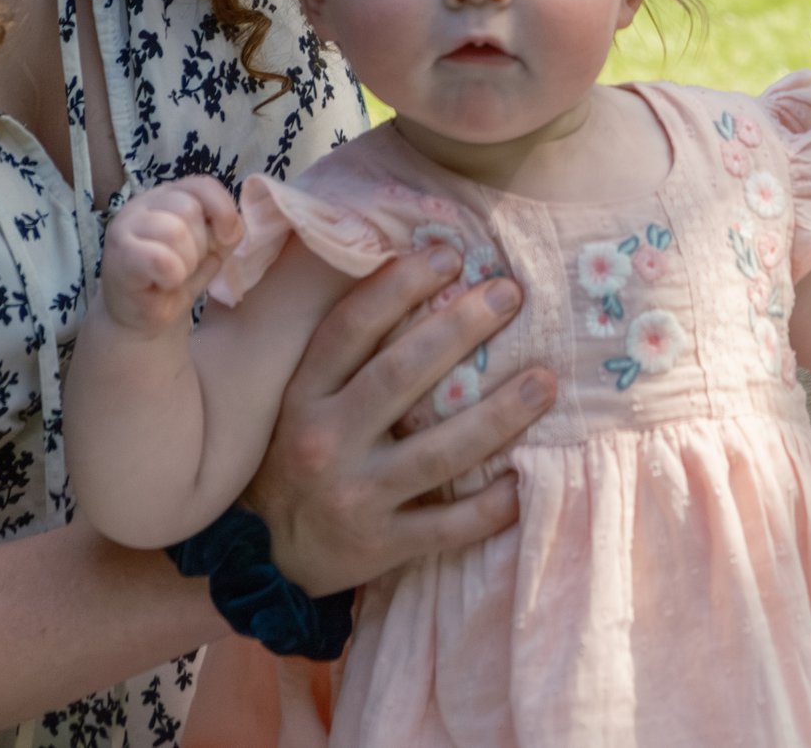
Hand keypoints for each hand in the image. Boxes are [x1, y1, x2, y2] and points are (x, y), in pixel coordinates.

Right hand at [101, 176, 240, 333]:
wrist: (142, 317)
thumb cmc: (176, 278)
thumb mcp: (210, 250)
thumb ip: (225, 231)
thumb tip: (233, 227)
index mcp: (168, 196)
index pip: (203, 185)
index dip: (223, 210)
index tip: (226, 239)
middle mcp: (143, 204)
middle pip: (189, 209)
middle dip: (201, 244)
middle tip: (187, 265)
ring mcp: (125, 228)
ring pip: (175, 231)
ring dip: (186, 262)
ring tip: (174, 276)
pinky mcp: (119, 256)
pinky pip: (160, 258)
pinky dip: (172, 276)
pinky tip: (163, 284)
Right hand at [245, 247, 557, 596]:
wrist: (264, 555)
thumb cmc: (299, 455)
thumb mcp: (300, 400)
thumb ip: (344, 353)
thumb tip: (413, 273)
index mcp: (302, 397)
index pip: (350, 329)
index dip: (398, 286)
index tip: (450, 255)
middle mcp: (324, 442)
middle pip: (399, 377)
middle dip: (460, 330)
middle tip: (510, 294)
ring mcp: (354, 496)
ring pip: (437, 452)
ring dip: (498, 415)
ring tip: (546, 381)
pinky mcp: (379, 546)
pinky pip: (447, 526)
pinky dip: (490, 506)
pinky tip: (526, 479)